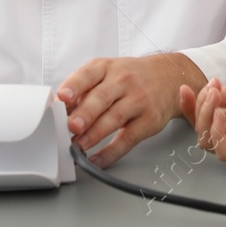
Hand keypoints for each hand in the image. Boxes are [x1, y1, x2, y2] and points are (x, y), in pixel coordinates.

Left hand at [57, 54, 203, 166]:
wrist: (168, 77)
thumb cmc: (129, 77)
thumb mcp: (106, 73)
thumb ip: (82, 90)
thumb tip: (57, 111)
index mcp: (106, 68)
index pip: (88, 75)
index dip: (74, 86)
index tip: (62, 97)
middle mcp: (123, 81)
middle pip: (102, 98)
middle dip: (85, 114)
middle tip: (71, 127)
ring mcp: (137, 100)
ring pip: (114, 118)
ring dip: (94, 134)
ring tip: (78, 146)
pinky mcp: (148, 121)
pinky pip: (128, 139)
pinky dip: (111, 152)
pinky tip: (97, 159)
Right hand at [181, 77, 225, 171]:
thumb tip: (216, 89)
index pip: (211, 110)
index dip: (195, 102)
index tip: (187, 87)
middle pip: (204, 126)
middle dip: (196, 108)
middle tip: (207, 91)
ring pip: (209, 140)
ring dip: (203, 120)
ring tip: (212, 100)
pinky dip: (215, 137)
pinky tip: (218, 119)